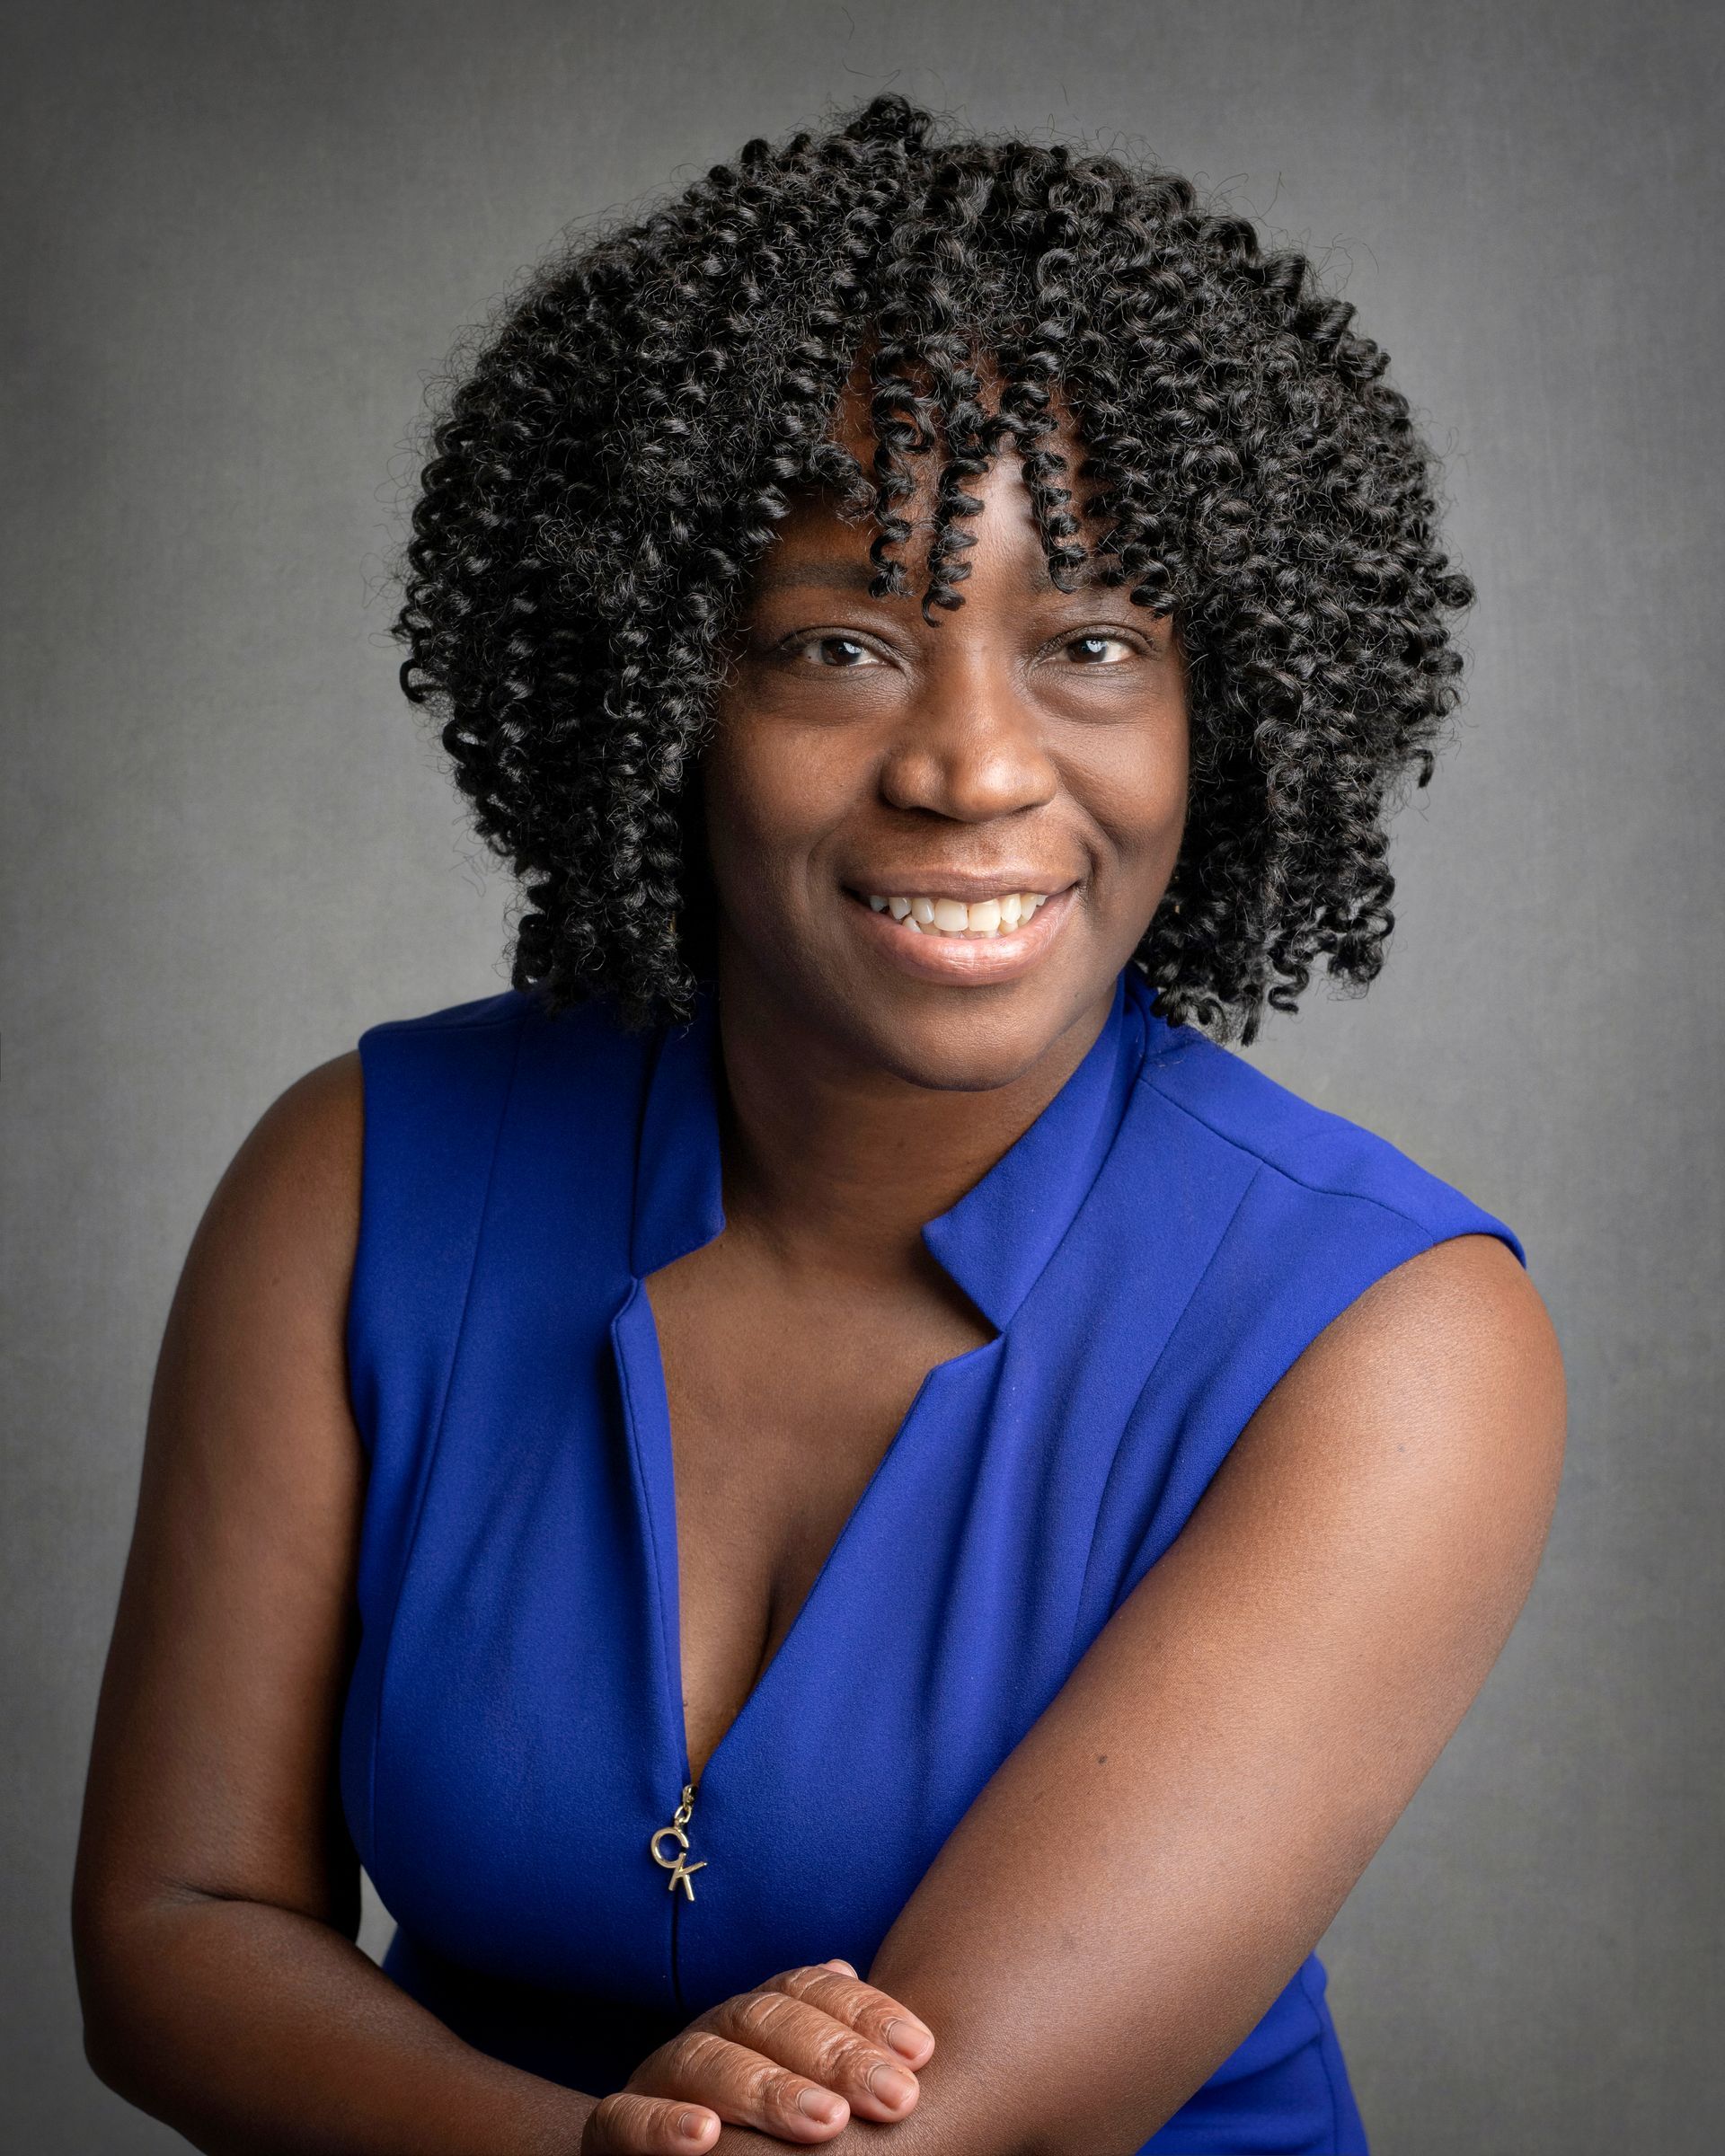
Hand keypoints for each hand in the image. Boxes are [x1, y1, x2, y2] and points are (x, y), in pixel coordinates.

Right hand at [579, 1958, 934, 2151]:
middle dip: (835, 2055)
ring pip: (705, 2061)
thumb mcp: (803, 2089)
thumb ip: (840, 2054)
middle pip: (766, 2020)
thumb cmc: (753, 2133)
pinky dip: (662, 2125)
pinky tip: (705, 2137)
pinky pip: (625, 2117)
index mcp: (757, 2019)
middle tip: (894, 2097)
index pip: (808, 1989)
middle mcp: (709, 2035)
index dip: (864, 2012)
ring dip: (766, 2088)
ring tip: (824, 2121)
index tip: (922, 2052)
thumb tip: (890, 2010)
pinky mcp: (609, 2131)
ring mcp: (657, 2078)